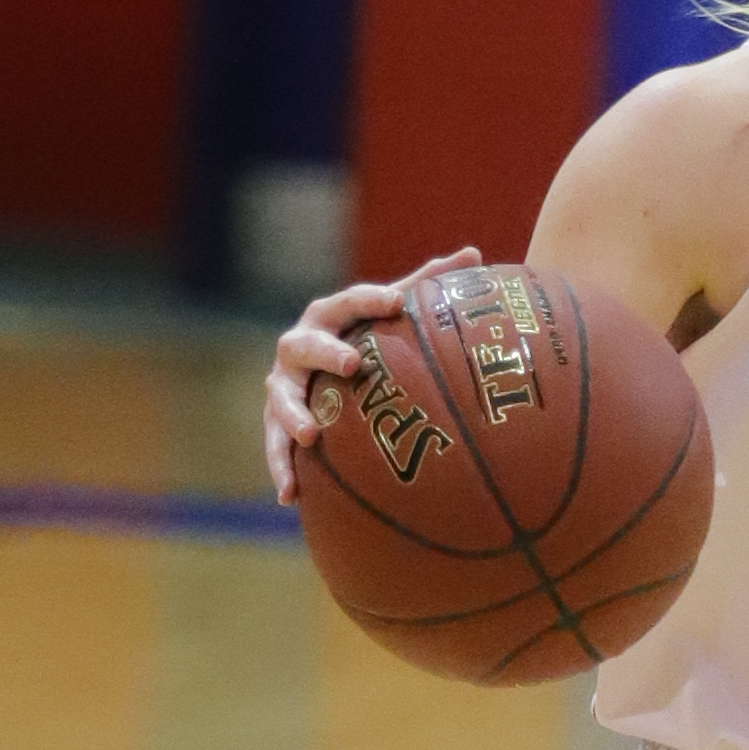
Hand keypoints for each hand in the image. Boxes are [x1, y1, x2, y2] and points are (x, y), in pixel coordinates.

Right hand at [263, 245, 481, 500]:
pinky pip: (275, 446)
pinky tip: (290, 496)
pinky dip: (280, 469)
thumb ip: (425, 284)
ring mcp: (283, 385)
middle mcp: (299, 347)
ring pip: (281, 399)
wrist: (320, 368)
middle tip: (353, 364)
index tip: (395, 301)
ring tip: (311, 436)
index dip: (369, 299)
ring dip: (292, 416)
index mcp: (329, 316)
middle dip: (326, 353)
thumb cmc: (366, 336)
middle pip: (305, 346)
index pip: (348, 302)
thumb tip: (474, 253)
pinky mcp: (276, 422)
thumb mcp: (392, 312)